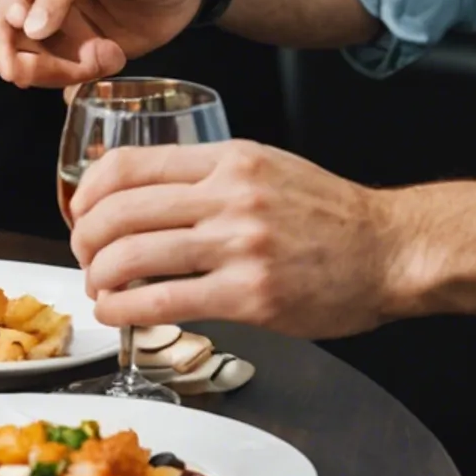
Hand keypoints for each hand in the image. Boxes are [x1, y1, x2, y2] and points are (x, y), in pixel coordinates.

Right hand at [0, 0, 210, 89]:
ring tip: (88, 67)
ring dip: (44, 69)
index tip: (19, 22)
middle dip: (7, 46)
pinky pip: (53, 70)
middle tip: (19, 71)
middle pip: (2, 13)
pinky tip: (108, 61)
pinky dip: (72, 77)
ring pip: (22, 50)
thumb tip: (29, 27)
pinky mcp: (72, 45)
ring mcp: (53, 15)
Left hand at [67, 141, 403, 338]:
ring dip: (98, 278)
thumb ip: (207, 176)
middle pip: (119, 213)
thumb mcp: (266, 168)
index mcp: (229, 161)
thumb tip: (140, 192)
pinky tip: (118, 314)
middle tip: (84, 258)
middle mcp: (230, 197)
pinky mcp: (250, 295)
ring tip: (99, 290)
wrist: (395, 250)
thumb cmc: (331, 215)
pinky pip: (163, 302)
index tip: (80, 214)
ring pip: (131, 257)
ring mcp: (239, 246)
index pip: (128, 166)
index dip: (87, 193)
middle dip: (85, 241)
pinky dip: (124, 311)